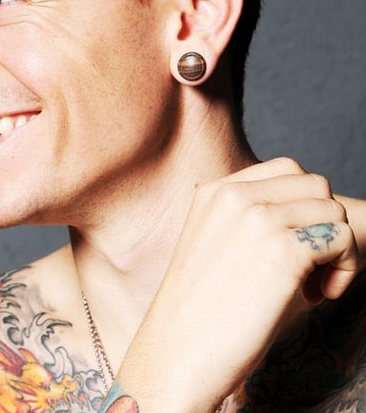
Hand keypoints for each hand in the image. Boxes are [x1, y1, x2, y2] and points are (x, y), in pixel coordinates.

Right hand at [113, 158, 358, 412]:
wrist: (178, 352)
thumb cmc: (200, 310)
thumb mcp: (214, 244)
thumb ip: (248, 219)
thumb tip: (307, 216)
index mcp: (216, 191)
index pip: (287, 170)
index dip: (303, 206)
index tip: (293, 246)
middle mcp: (236, 195)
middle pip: (316, 185)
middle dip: (324, 222)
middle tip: (310, 267)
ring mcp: (259, 219)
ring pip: (333, 211)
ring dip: (336, 248)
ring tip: (313, 286)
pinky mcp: (284, 251)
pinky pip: (342, 240)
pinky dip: (344, 269)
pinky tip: (318, 297)